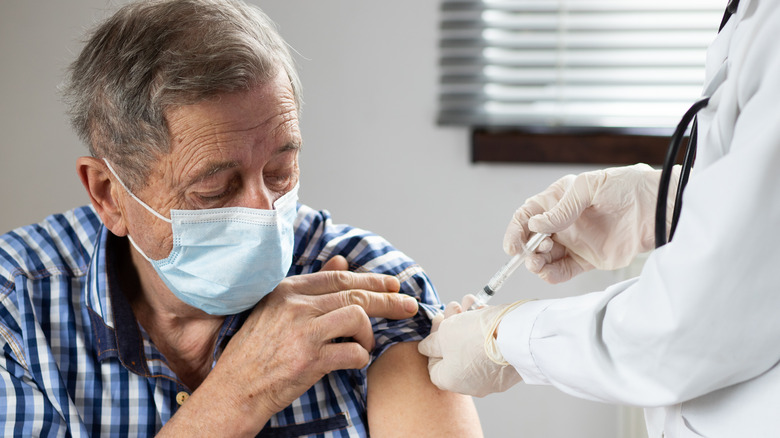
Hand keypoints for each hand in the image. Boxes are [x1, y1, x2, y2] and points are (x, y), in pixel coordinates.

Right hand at [205, 256, 418, 432]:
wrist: (235, 389)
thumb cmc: (255, 352)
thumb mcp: (276, 310)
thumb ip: (311, 286)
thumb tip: (342, 262)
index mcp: (288, 290)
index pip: (340, 277)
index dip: (372, 280)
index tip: (393, 284)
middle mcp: (296, 306)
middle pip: (356, 295)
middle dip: (389, 300)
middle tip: (409, 306)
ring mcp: (303, 332)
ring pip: (358, 318)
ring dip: (369, 334)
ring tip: (364, 343)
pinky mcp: (310, 360)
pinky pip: (354, 352)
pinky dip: (361, 357)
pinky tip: (354, 360)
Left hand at [419, 301, 523, 397]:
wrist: (516, 336)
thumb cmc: (475, 336)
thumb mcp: (444, 334)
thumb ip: (432, 342)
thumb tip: (426, 347)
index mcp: (450, 381)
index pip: (433, 363)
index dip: (433, 340)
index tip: (439, 320)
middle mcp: (471, 384)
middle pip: (455, 352)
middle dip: (452, 325)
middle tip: (455, 307)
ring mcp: (492, 378)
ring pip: (474, 346)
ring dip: (469, 322)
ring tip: (470, 302)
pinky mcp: (509, 368)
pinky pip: (492, 348)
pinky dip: (486, 329)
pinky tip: (484, 309)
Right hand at [503, 164, 679, 283]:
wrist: (658, 208)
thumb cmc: (627, 187)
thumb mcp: (589, 187)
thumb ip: (562, 208)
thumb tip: (536, 224)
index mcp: (559, 200)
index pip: (528, 215)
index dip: (516, 230)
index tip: (513, 245)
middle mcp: (564, 222)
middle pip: (532, 239)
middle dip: (526, 249)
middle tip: (533, 253)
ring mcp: (575, 241)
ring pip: (545, 257)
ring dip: (536, 263)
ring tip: (539, 264)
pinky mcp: (588, 259)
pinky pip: (563, 271)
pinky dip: (552, 275)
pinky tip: (549, 274)